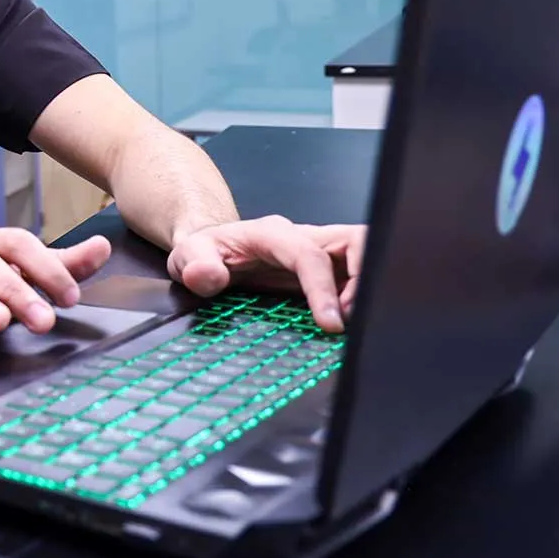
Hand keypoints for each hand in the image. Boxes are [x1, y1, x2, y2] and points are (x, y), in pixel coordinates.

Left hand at [166, 217, 365, 332]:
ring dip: (370, 286)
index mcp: (272, 234)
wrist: (212, 249)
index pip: (309, 254)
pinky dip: (364, 296)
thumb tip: (207, 277)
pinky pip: (361, 274)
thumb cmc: (204, 251)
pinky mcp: (330, 268)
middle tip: (350, 321)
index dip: (322, 288)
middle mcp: (304, 237)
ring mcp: (321, 251)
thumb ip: (195, 265)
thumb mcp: (188, 255)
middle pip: (355, 241)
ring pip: (366, 252)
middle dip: (364, 279)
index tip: (331, 323)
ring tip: (354, 322)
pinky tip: (351, 321)